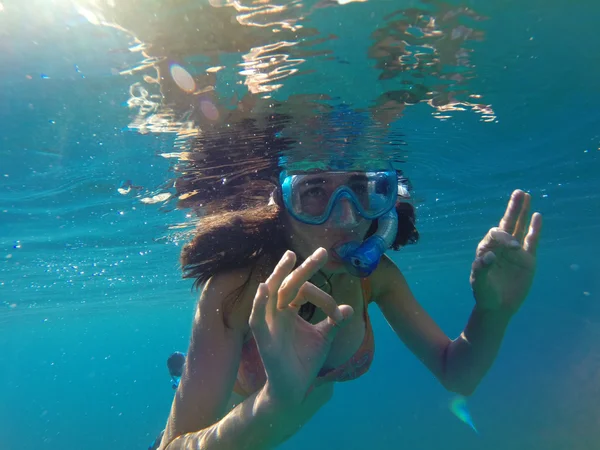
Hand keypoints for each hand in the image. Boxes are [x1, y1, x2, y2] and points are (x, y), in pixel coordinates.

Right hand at [249, 248, 353, 407]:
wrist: (295, 389)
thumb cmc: (305, 362)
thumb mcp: (324, 338)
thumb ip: (333, 322)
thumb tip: (350, 308)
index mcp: (289, 310)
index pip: (304, 291)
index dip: (324, 298)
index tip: (339, 313)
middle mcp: (277, 312)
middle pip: (289, 283)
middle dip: (304, 267)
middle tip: (322, 252)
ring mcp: (269, 323)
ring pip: (272, 293)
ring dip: (279, 275)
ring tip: (289, 258)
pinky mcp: (263, 338)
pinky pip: (257, 317)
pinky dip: (259, 303)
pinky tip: (265, 287)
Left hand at [470, 190, 542, 314]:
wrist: (497, 307)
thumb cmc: (484, 294)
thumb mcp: (479, 284)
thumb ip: (481, 270)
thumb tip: (490, 255)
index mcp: (486, 248)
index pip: (496, 234)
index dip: (504, 236)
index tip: (512, 248)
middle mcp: (500, 246)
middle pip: (507, 223)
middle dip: (513, 208)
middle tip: (518, 192)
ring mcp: (515, 252)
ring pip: (519, 227)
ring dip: (522, 212)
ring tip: (525, 195)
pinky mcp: (527, 259)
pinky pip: (532, 241)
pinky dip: (535, 229)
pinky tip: (537, 216)